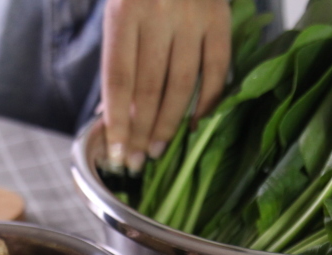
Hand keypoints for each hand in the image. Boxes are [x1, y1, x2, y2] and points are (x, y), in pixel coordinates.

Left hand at [101, 0, 230, 172]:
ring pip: (181, 84)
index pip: (119, 78)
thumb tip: (111, 115)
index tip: (116, 151)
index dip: (118, 120)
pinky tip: (194, 126)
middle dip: (141, 130)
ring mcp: (193, 17)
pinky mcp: (220, 19)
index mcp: (125, 11)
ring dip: (169, 123)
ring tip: (157, 150)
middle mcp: (159, 13)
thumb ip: (117, 59)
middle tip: (135, 161)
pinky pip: (216, 70)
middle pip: (149, 87)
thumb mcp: (117, 12)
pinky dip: (207, 102)